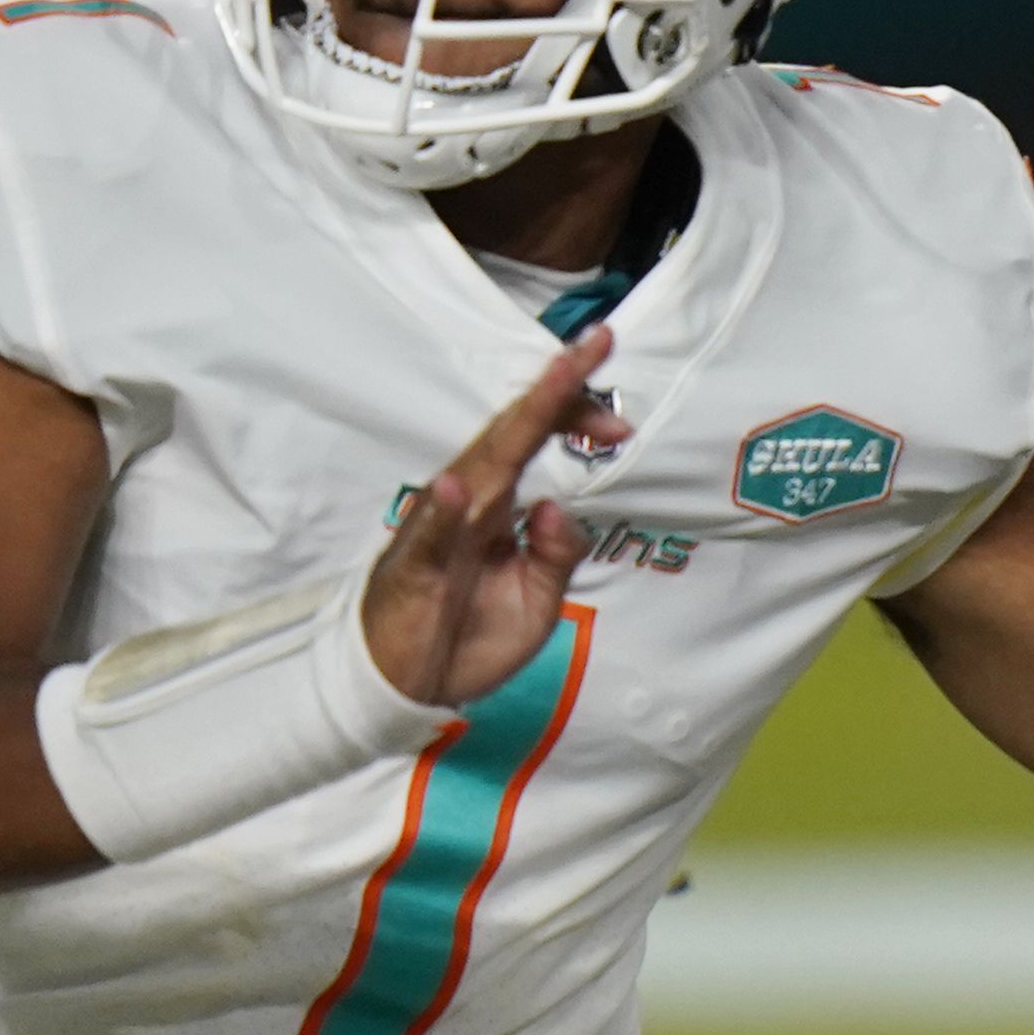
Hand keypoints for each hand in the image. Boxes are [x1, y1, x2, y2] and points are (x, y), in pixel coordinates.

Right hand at [362, 327, 630, 705]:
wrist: (412, 688)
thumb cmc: (471, 636)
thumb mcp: (538, 601)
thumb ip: (558, 554)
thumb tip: (559, 506)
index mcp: (499, 506)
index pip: (536, 441)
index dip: (574, 414)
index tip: (621, 417)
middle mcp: (470, 503)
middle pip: (514, 435)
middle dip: (556, 392)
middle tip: (598, 346)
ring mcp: (439, 531)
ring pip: (479, 469)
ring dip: (515, 427)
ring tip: (555, 382)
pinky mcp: (414, 569)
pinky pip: (428, 537)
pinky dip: (440, 513)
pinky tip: (455, 489)